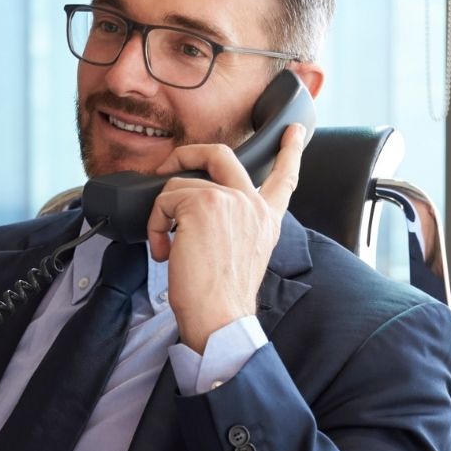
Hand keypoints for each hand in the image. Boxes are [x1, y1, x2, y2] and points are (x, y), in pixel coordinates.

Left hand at [144, 124, 307, 351]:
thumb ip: (233, 227)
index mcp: (266, 220)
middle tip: (169, 165)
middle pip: (221, 154)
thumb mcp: (241, 256)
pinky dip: (154, 223)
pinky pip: (164, 198)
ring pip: (181, 183)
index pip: (285, 178)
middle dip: (188, 152)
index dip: (291, 151)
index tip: (296, 132)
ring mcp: (230, 199)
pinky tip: (165, 247)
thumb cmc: (223, 299)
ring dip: (163, 214)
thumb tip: (197, 213)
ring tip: (167, 244)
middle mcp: (253, 205)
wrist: (220, 318)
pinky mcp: (203, 202)